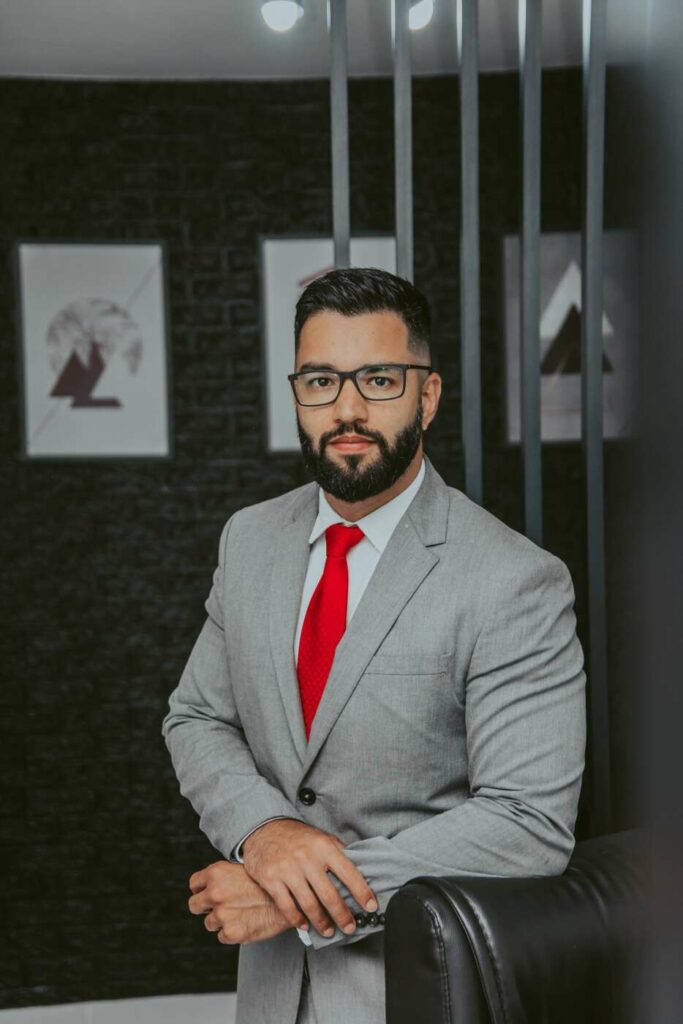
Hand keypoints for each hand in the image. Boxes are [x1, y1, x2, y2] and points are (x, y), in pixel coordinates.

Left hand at [188, 859, 290, 944]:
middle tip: (220, 906)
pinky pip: (222, 936)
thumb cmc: (270, 882)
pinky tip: (246, 922)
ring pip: (209, 922)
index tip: (207, 892)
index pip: (194, 884)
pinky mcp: (230, 933)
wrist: (291, 899)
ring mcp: (221, 914)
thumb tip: (213, 885)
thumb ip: (225, 877)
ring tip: (241, 913)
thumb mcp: (245, 868)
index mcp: (216, 873)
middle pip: (194, 905)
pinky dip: (232, 932)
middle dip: (204, 906)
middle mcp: (215, 893)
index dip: (201, 889)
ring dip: (221, 920)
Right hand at [241, 818, 377, 938]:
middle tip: (350, 927)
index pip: (349, 872)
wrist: (264, 830)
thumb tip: (361, 869)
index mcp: (323, 846)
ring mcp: (288, 869)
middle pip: (329, 895)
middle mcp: (307, 858)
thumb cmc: (297, 837)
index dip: (362, 892)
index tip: (371, 906)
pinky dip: (297, 920)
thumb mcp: (321, 837)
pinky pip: (287, 907)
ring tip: (328, 930)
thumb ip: (339, 852)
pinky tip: (304, 925)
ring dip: (321, 922)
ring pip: (309, 904)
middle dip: (342, 915)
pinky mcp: (271, 879)